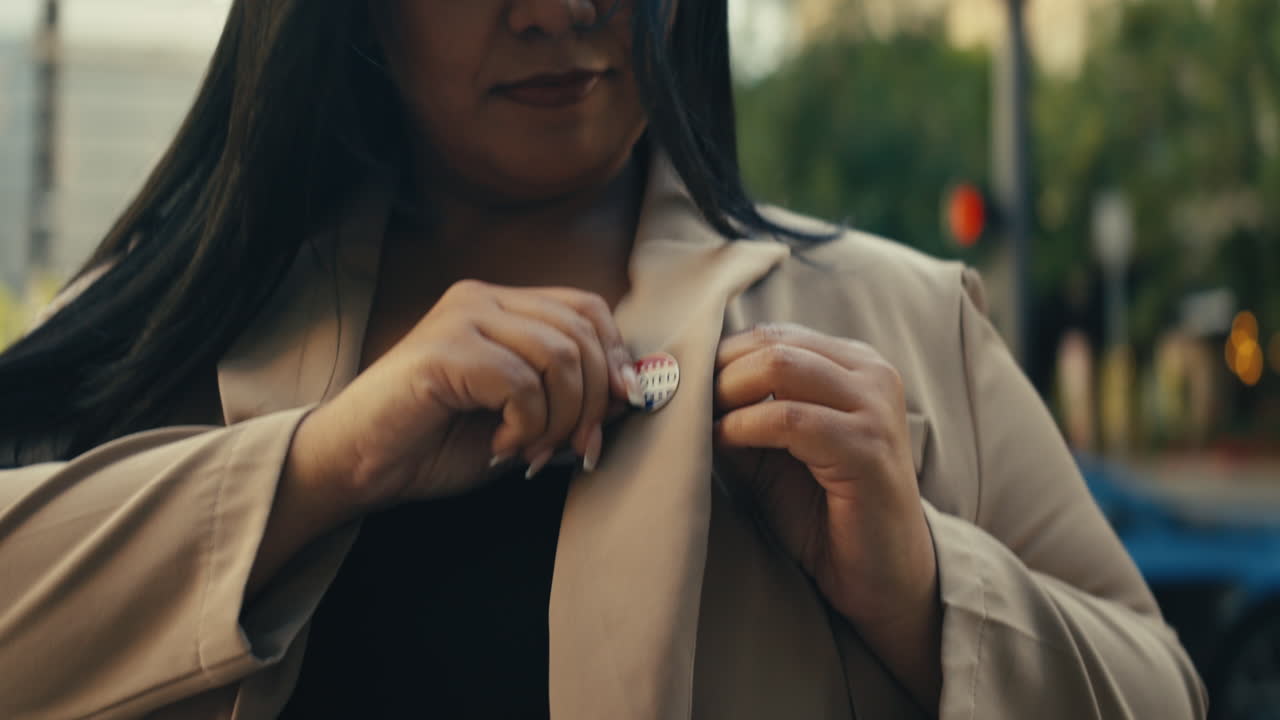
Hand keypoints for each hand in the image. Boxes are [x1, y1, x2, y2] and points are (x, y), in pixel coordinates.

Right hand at [292, 280, 637, 510]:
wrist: (358, 466)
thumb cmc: (433, 444)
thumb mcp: (522, 422)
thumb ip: (570, 401)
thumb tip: (631, 393)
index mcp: (500, 305)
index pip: (587, 309)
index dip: (614, 358)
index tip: (617, 410)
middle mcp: (481, 298)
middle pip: (580, 335)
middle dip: (591, 403)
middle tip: (574, 449)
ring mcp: (461, 318)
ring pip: (559, 358)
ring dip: (559, 420)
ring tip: (530, 450)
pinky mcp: (446, 349)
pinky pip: (522, 384)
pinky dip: (525, 427)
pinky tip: (499, 446)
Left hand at [714, 324, 941, 705]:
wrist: (881, 578)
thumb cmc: (824, 513)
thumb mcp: (771, 451)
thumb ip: (739, 412)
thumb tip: (679, 385)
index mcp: (852, 365)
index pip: (771, 335)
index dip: (718, 356)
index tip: (679, 386)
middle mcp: (871, 373)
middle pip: (770, 343)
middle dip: (716, 372)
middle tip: (680, 405)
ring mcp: (874, 408)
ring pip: (778, 367)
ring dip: (725, 394)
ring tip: (701, 425)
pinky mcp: (868, 448)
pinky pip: (789, 419)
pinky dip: (742, 427)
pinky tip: (721, 443)